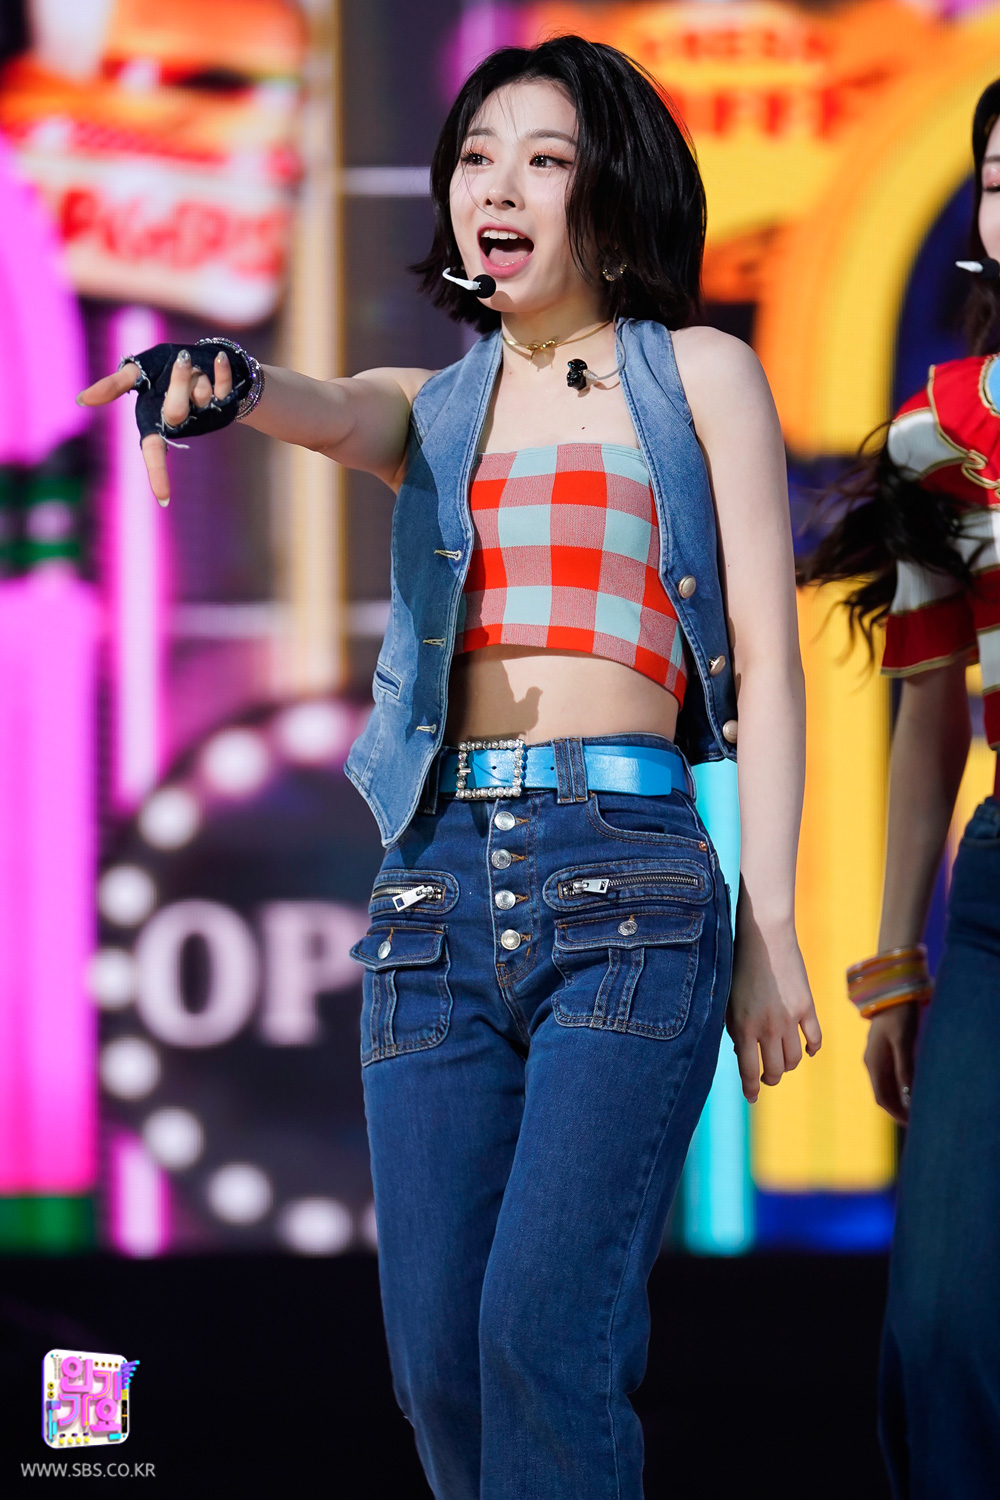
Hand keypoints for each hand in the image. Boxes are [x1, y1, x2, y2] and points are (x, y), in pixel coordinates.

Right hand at [77, 347, 233, 505]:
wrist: (201, 353)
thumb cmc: (162, 364)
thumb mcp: (138, 369)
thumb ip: (114, 384)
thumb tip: (82, 400)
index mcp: (154, 419)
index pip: (153, 451)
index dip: (157, 474)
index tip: (163, 498)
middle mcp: (179, 422)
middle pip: (175, 413)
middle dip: (177, 381)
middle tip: (182, 362)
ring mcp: (203, 415)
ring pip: (200, 395)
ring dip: (196, 373)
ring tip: (195, 369)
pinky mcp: (226, 403)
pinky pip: (225, 385)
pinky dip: (222, 369)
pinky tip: (219, 359)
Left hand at [726, 918, 820, 1102]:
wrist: (764, 937)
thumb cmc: (739, 966)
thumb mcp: (728, 1000)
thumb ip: (735, 1028)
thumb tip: (743, 1053)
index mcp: (744, 1027)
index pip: (749, 1070)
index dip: (751, 1088)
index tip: (752, 1097)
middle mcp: (768, 1028)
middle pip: (776, 1070)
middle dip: (770, 1079)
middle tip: (767, 1078)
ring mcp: (790, 1018)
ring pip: (795, 1059)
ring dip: (788, 1066)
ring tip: (782, 1064)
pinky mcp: (807, 1007)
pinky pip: (815, 1039)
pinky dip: (812, 1049)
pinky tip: (808, 1051)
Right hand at [864, 1002, 918, 1124]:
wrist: (891, 992)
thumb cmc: (899, 1016)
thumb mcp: (903, 1042)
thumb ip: (904, 1068)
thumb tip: (907, 1095)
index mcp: (874, 1063)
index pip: (882, 1098)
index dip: (896, 1113)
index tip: (912, 1125)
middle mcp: (871, 1063)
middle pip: (883, 1094)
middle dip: (898, 1110)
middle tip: (917, 1122)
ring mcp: (875, 1057)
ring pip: (885, 1086)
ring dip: (898, 1100)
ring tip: (915, 1109)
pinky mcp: (882, 1051)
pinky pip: (888, 1076)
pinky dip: (898, 1088)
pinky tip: (910, 1090)